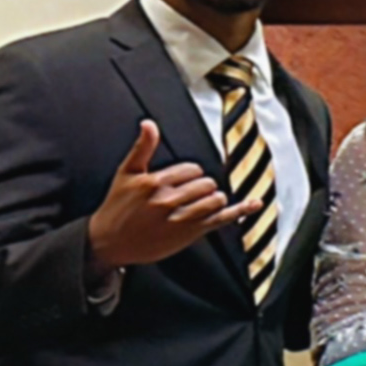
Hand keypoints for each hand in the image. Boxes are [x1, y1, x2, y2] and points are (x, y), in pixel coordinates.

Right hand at [85, 119, 239, 271]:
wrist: (109, 243)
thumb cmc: (117, 207)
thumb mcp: (126, 174)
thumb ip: (142, 147)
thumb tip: (149, 123)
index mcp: (154, 183)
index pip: (191, 169)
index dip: (189, 175)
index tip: (178, 183)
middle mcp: (168, 201)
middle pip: (206, 183)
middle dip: (200, 187)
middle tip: (184, 196)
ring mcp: (180, 219)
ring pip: (215, 199)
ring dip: (212, 199)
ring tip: (196, 204)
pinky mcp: (190, 234)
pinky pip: (221, 219)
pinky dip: (241, 210)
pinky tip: (255, 203)